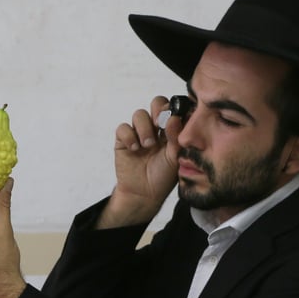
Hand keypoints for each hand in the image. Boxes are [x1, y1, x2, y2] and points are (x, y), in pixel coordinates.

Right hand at [98, 96, 182, 228]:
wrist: (144, 194)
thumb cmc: (163, 176)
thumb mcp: (175, 157)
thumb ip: (176, 137)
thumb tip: (174, 117)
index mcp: (171, 130)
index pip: (173, 108)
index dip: (174, 109)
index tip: (175, 120)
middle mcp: (155, 128)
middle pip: (156, 103)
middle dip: (158, 111)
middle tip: (160, 125)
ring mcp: (138, 133)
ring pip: (139, 114)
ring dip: (144, 128)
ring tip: (148, 145)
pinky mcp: (123, 140)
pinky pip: (123, 128)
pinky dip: (129, 136)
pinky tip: (135, 149)